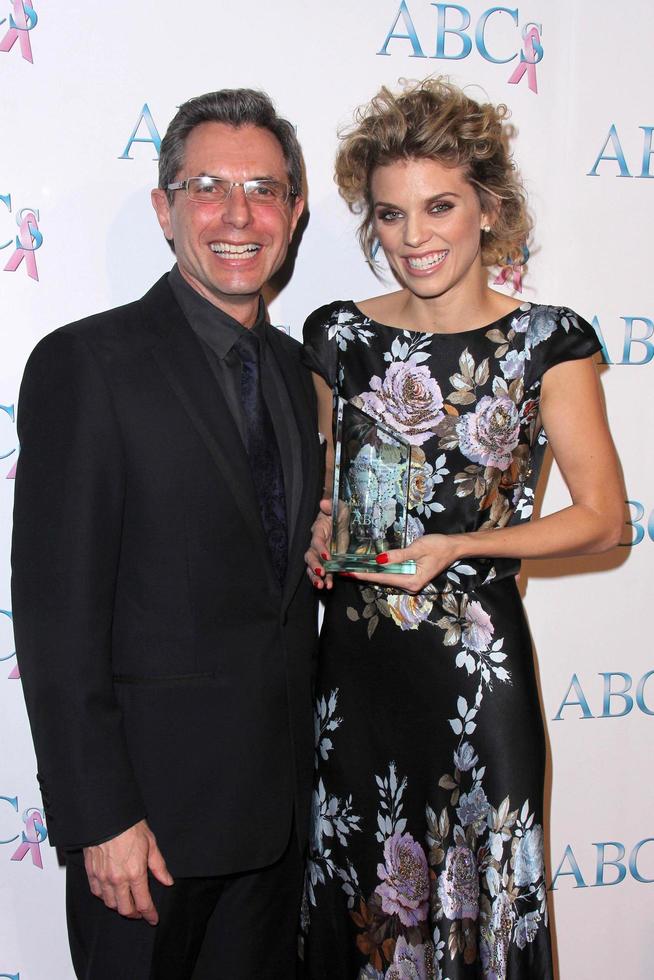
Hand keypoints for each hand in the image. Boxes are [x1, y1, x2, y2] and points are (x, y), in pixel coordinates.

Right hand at [83, 819, 172, 923]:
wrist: (108, 817)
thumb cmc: (130, 827)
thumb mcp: (151, 844)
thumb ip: (159, 867)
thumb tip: (167, 881)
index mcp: (135, 873)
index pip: (144, 903)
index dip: (150, 914)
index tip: (153, 918)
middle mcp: (118, 879)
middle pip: (125, 909)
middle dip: (135, 914)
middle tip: (141, 912)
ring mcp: (103, 877)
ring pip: (110, 904)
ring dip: (120, 906)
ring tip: (127, 902)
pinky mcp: (91, 873)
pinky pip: (97, 893)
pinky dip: (105, 897)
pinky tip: (111, 893)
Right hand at [305, 498, 333, 590]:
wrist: (342, 520)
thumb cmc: (339, 512)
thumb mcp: (339, 507)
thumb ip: (331, 506)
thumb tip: (323, 503)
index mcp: (318, 530)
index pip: (316, 541)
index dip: (320, 548)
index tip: (327, 556)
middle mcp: (316, 544)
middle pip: (310, 556)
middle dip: (314, 566)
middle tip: (321, 573)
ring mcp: (320, 554)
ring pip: (312, 567)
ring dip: (315, 577)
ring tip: (321, 585)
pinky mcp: (327, 561)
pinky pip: (323, 572)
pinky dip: (325, 579)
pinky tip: (328, 585)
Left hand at [346, 533, 461, 593]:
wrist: (454, 547)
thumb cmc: (439, 546)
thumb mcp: (418, 548)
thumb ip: (399, 555)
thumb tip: (379, 560)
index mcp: (412, 581)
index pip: (383, 578)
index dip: (365, 575)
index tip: (349, 573)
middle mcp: (410, 585)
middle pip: (382, 580)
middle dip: (364, 575)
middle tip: (345, 570)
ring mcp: (410, 582)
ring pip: (387, 577)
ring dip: (371, 573)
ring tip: (352, 568)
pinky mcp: (411, 576)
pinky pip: (393, 574)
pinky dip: (381, 570)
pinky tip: (369, 566)